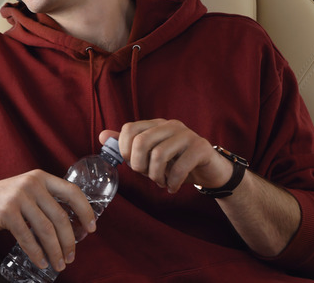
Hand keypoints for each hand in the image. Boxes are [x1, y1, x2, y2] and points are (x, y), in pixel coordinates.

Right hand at [0, 170, 95, 271]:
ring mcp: (18, 197)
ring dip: (55, 251)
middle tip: (71, 257)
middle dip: (69, 241)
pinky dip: (37, 253)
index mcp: (40, 178)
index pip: (72, 192)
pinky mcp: (6, 212)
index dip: (85, 212)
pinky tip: (41, 261)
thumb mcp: (25, 192)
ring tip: (59, 263)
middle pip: (60, 217)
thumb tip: (71, 226)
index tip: (91, 229)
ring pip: (46, 229)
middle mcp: (32, 184)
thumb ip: (44, 201)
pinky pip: (27, 237)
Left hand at [99, 119, 232, 192]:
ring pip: (159, 154)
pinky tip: (172, 187)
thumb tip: (102, 136)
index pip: (129, 129)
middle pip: (142, 141)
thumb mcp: (150, 156)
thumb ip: (128, 145)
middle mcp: (171, 125)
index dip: (125, 150)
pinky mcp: (201, 148)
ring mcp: (187, 135)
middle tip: (147, 176)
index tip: (134, 165)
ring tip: (161, 182)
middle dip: (139, 165)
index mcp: (156, 125)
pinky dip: (172, 182)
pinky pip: (179, 166)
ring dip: (156, 176)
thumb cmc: (176, 163)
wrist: (210, 171)